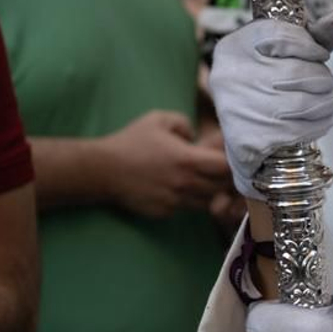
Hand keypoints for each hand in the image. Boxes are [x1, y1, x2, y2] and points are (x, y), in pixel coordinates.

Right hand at [101, 110, 233, 219]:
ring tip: (199, 179)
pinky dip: (188, 200)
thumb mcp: (159, 119)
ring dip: (208, 192)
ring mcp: (175, 201)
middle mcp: (185, 184)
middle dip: (223, 178)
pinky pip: (186, 208)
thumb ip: (185, 123)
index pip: (225, 168)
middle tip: (216, 169)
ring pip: (206, 201)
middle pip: (221, 187)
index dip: (230, 162)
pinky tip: (178, 188)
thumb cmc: (131, 141)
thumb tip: (196, 136)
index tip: (224, 157)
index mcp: (187, 160)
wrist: (102, 170)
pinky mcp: (164, 212)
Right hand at [210, 12, 332, 199]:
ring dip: (326, 103)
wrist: (244, 132)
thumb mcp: (286, 52)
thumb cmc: (270, 82)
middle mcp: (230, 75)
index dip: (310, 46)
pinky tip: (325, 119)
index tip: (321, 55)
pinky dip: (320, 125)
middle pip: (295, 72)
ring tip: (329, 101)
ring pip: (301, 104)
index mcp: (236, 46)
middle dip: (322, 79)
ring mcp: (236, 108)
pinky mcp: (248, 138)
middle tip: (327, 84)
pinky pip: (297, 131)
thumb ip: (315, 35)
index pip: (281, 36)